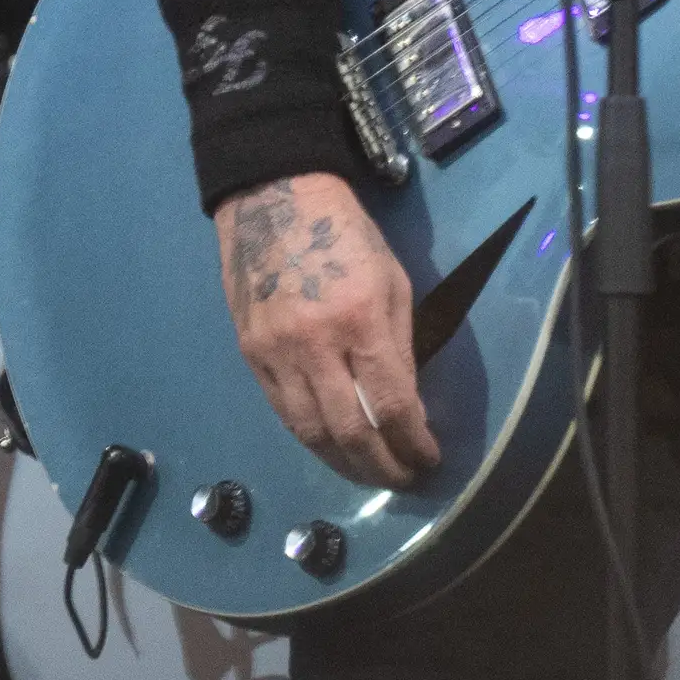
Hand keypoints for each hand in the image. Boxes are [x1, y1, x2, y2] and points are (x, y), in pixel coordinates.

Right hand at [214, 172, 439, 488]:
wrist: (274, 200)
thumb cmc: (347, 235)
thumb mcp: (392, 281)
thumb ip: (399, 345)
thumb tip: (407, 404)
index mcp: (359, 319)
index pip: (391, 404)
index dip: (413, 442)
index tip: (429, 460)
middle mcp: (314, 345)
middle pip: (349, 432)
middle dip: (381, 466)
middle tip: (404, 479)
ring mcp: (276, 355)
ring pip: (310, 434)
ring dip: (345, 464)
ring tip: (371, 474)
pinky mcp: (250, 358)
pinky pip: (283, 415)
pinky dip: (312, 440)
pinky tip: (334, 449)